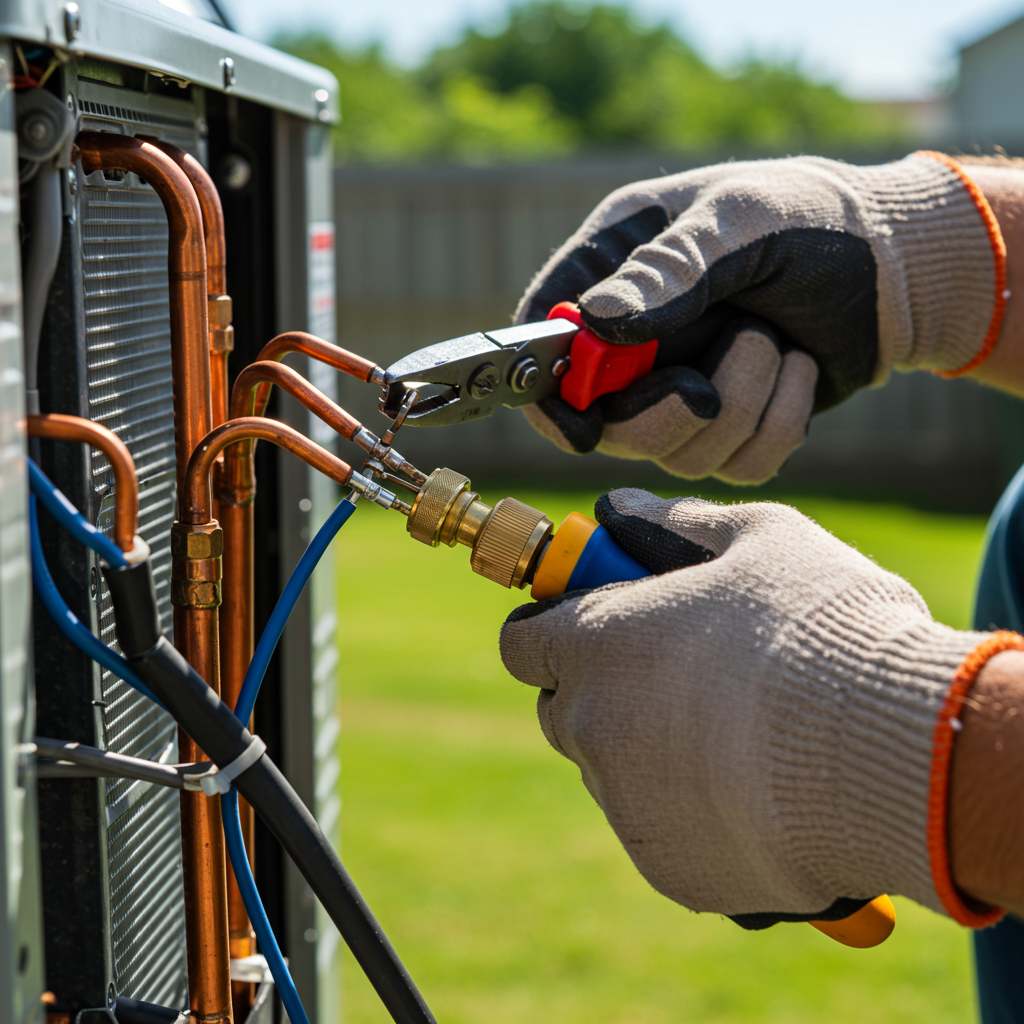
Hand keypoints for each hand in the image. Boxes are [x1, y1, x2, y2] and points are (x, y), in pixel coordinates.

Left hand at [500, 489, 1005, 926]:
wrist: (886, 750)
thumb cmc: (818, 626)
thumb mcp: (758, 537)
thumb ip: (674, 521)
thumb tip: (618, 507)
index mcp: (596, 641)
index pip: (522, 642)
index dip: (550, 630)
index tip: (588, 625)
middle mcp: (590, 723)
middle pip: (564, 709)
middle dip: (603, 692)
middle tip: (679, 678)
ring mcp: (623, 801)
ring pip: (613, 772)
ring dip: (649, 754)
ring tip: (736, 736)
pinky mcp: (667, 866)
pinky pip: (661, 833)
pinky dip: (690, 815)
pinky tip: (754, 790)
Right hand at [516, 153, 1003, 482]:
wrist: (897, 266)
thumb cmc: (813, 220)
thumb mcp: (741, 221)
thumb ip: (670, 269)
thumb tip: (596, 323)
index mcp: (613, 270)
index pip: (543, 344)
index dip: (549, 395)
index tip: (583, 427)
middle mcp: (636, 338)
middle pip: (602, 422)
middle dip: (666, 412)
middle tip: (718, 375)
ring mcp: (680, 386)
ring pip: (673, 453)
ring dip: (742, 405)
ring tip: (778, 344)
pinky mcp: (730, 426)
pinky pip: (733, 467)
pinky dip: (778, 426)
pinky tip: (800, 374)